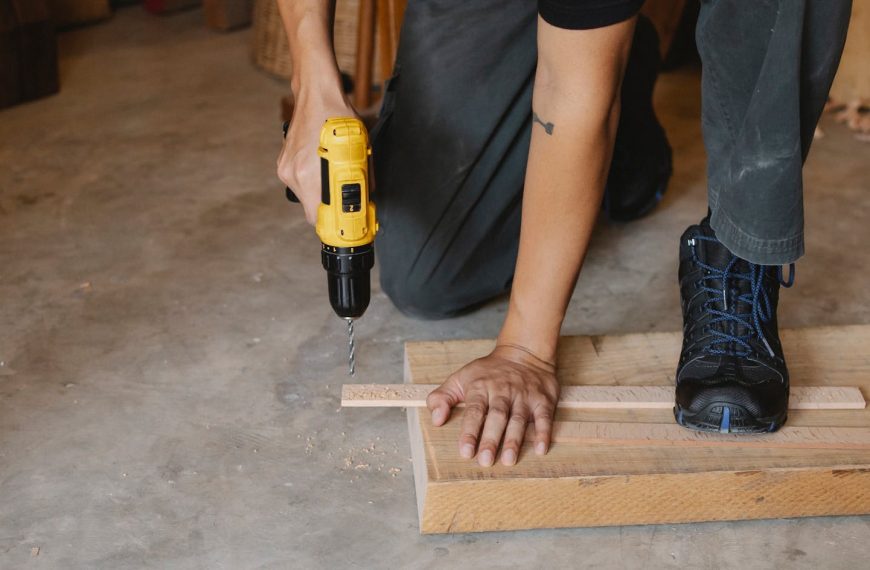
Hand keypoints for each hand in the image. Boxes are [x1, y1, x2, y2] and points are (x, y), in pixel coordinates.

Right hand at [277, 89, 355, 224]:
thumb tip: (368, 196)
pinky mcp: (284, 162)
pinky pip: (301, 182)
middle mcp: (293, 173)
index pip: (315, 216)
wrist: (315, 94)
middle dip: (329, 207)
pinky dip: (313, 181)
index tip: (344, 225)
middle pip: (311, 208)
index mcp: (308, 173)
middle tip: (346, 200)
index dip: (331, 223)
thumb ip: (363, 175)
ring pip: (306, 196)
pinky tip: (324, 166)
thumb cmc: (337, 116)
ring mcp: (286, 168)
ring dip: (321, 193)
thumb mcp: (359, 147)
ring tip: (335, 177)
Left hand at [426, 344, 559, 466]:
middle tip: (484, 461)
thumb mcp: (460, 378)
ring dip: (514, 440)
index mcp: (480, 387)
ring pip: (518, 418)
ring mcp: (524, 395)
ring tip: (508, 459)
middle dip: (490, 439)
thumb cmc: (488, 372)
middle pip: (497, 417)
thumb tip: (436, 419)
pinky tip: (540, 449)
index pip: (474, 411)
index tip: (465, 451)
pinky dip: (544, 432)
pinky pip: (544, 416)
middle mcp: (503, 391)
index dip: (469, 431)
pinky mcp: (543, 399)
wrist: (523, 352)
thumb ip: (443, 397)